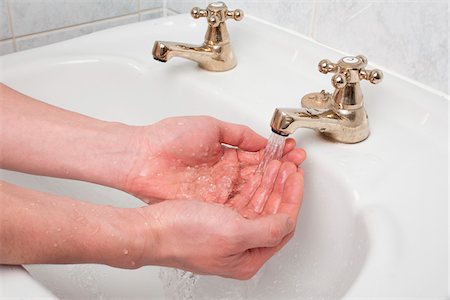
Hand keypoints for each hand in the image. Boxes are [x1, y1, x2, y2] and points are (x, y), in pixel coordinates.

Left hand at [124, 116, 304, 204]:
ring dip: (272, 187)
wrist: (142, 159)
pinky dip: (255, 203)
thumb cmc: (169, 138)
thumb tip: (262, 140)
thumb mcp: (211, 127)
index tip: (293, 152)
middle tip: (298, 166)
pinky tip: (271, 199)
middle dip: (281, 171)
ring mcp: (218, 191)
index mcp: (226, 154)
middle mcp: (225, 175)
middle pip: (260, 176)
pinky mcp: (211, 206)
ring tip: (292, 179)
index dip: (277, 155)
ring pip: (252, 193)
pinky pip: (237, 207)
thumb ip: (239, 135)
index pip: (258, 157)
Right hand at [133, 167, 302, 278]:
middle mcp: (241, 246)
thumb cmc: (183, 236)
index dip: (293, 198)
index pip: (283, 225)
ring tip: (277, 164)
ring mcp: (228, 232)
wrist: (150, 230)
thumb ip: (267, 230)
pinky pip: (243, 199)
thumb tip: (288, 221)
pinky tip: (257, 171)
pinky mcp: (216, 218)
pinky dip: (252, 184)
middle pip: (273, 213)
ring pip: (259, 204)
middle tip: (289, 165)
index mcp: (248, 257)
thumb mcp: (233, 234)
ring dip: (269, 183)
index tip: (296, 176)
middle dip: (282, 187)